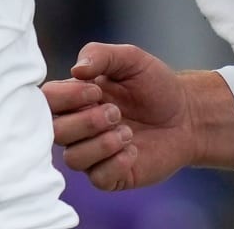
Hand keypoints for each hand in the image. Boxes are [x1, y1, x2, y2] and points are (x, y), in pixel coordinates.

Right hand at [46, 43, 233, 190]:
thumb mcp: (131, 59)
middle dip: (86, 122)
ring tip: (127, 131)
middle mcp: (79, 126)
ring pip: (73, 158)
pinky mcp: (110, 175)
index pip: (46, 101)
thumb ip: (102, 55)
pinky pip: (98, 178)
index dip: (66, 98)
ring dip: (102, 143)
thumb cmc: (155, 84)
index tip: (96, 91)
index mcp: (77, 97)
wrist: (187, 114)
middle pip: (55, 132)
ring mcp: (93, 153)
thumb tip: (76, 69)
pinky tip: (133, 149)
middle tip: (116, 112)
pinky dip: (116, 162)